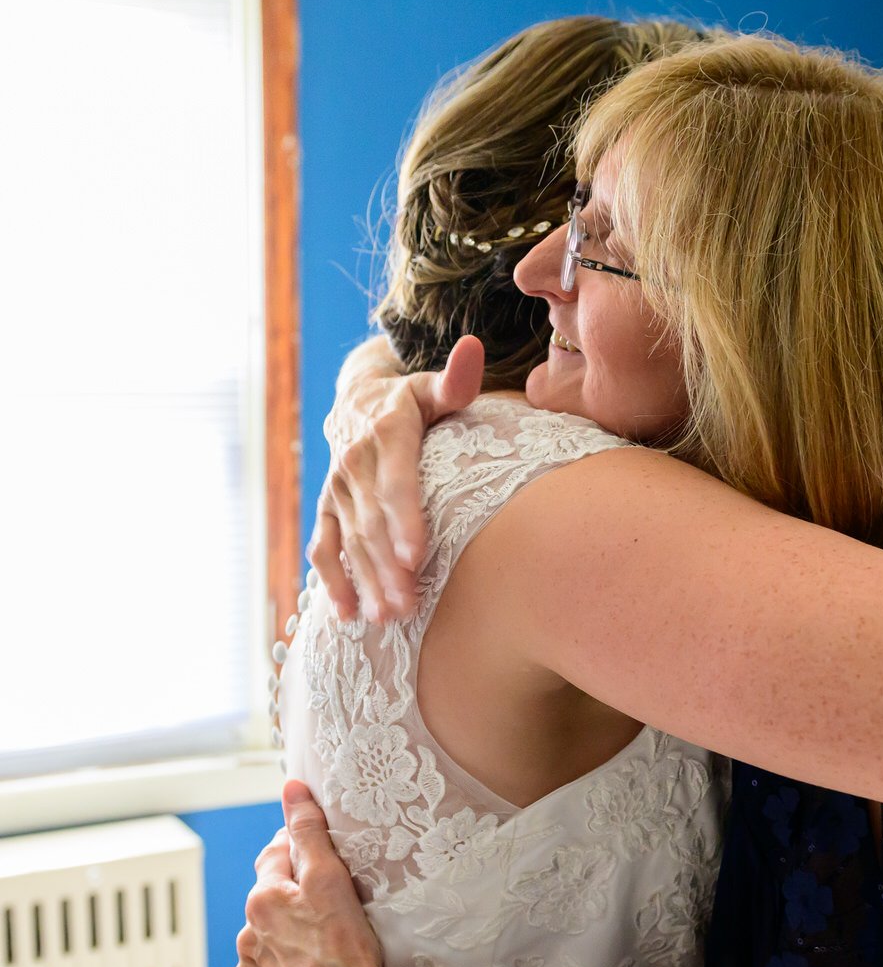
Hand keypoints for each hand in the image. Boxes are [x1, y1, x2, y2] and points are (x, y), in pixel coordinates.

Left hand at [235, 782, 397, 966]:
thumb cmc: (343, 948)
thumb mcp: (330, 877)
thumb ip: (308, 831)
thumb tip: (291, 791)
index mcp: (262, 899)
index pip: (275, 852)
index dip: (300, 845)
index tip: (322, 849)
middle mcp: (250, 933)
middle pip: (271, 894)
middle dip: (295, 888)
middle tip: (333, 895)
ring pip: (268, 933)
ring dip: (288, 927)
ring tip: (324, 933)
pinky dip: (283, 962)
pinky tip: (309, 962)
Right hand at [309, 336, 484, 620]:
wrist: (358, 399)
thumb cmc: (412, 399)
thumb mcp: (432, 385)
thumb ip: (455, 378)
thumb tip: (474, 349)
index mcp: (386, 433)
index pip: (395, 481)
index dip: (404, 519)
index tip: (418, 555)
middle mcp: (355, 463)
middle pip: (372, 521)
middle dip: (389, 566)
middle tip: (411, 605)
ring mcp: (337, 489)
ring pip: (350, 541)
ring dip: (368, 581)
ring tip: (390, 617)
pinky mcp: (327, 508)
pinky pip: (324, 547)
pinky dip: (332, 581)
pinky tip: (348, 614)